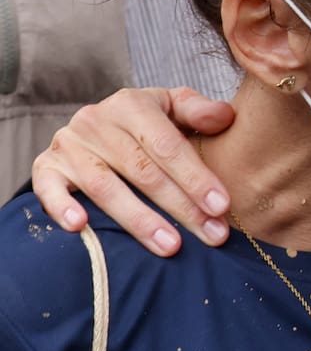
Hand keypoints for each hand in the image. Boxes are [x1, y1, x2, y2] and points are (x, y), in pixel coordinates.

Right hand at [31, 87, 235, 255]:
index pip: (168, 145)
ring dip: (139, 220)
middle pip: (143, 171)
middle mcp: (96, 122)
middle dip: (181, 206)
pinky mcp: (46, 166)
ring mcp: (69, 145)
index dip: (196, 177)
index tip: (222, 206)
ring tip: (171, 246)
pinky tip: (81, 227)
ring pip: (105, 187)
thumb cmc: (147, 122)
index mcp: (132, 104)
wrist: (96, 124)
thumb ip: (199, 111)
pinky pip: (48, 189)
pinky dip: (62, 207)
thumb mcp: (173, 107)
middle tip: (211, 234)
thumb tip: (225, 117)